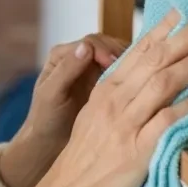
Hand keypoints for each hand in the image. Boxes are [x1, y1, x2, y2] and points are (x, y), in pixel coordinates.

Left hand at [0, 34, 126, 186]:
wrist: (49, 144)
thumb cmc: (45, 120)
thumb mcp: (51, 95)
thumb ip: (66, 71)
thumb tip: (85, 46)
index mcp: (62, 55)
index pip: (90, 42)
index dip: (105, 50)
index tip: (115, 64)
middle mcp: (78, 57)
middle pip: (106, 45)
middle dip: (121, 54)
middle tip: (135, 69)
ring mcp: (92, 70)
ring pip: (116, 57)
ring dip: (130, 64)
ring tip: (142, 76)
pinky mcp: (103, 84)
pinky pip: (121, 73)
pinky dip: (131, 76)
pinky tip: (141, 85)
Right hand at [31, 8, 187, 186]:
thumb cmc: (86, 161)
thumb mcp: (96, 119)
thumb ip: (122, 99)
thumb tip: (154, 82)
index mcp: (106, 91)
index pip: (139, 50)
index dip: (165, 28)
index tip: (186, 9)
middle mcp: (115, 101)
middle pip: (156, 59)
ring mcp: (125, 124)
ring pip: (165, 82)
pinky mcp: (137, 149)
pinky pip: (169, 120)